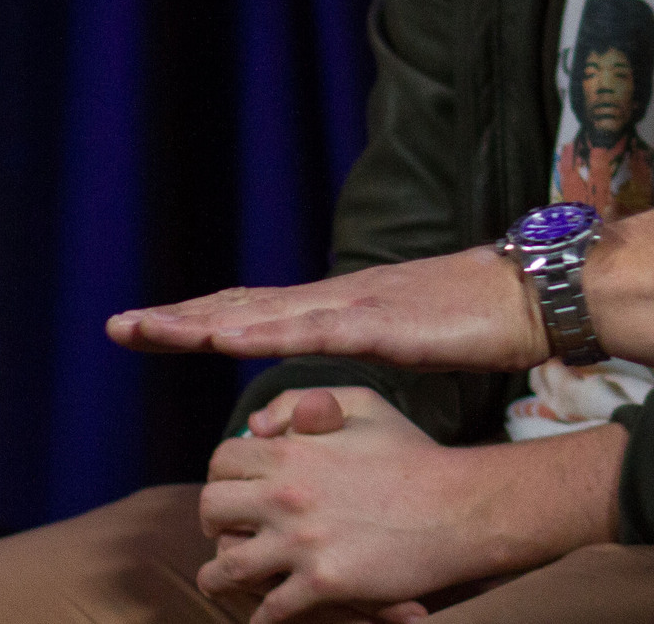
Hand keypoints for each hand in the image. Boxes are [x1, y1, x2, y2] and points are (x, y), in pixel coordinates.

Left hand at [106, 247, 547, 372]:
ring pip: (260, 315)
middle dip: (179, 318)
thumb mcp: (418, 336)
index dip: (206, 317)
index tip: (156, 326)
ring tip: (145, 328)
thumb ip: (380, 341)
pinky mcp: (379, 324)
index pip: (261, 310)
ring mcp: (355, 306)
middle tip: (119, 326)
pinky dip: (259, 335)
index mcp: (347, 303)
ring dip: (198, 323)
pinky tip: (223, 340)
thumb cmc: (485, 318)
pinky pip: (308, 332)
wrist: (534, 293)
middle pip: (243, 307)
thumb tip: (355, 360)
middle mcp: (339, 297)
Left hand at [197, 387, 626, 623]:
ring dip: (220, 578)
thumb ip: (304, 403)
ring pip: (225, 568)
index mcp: (293, 450)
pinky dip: (263, 617)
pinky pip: (268, 611)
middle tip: (231, 533)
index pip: (224, 459)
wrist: (458, 507)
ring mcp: (302, 542)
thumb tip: (257, 424)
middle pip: (212, 510)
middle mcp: (287, 494)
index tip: (239, 489)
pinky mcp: (322, 584)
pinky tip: (270, 613)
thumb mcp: (364, 406)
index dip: (226, 474)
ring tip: (228, 582)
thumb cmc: (414, 454)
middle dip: (215, 523)